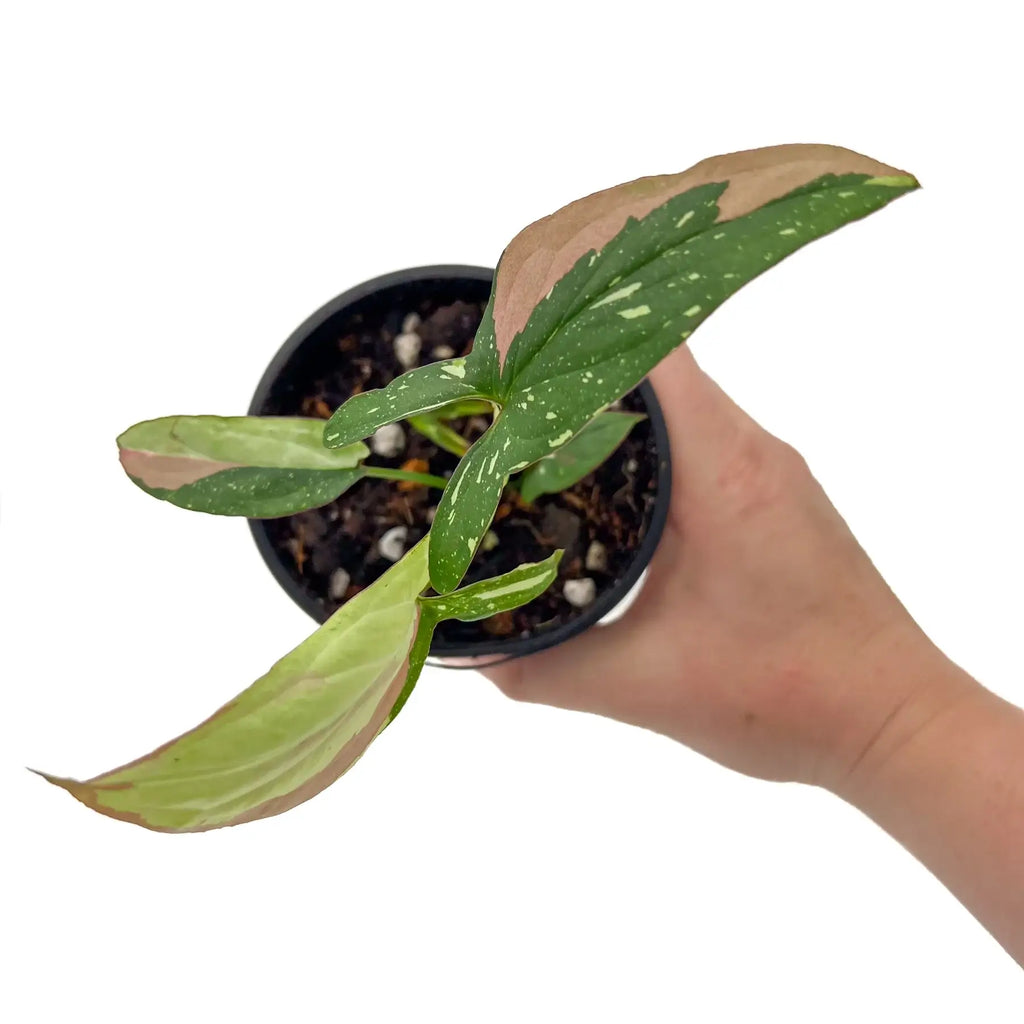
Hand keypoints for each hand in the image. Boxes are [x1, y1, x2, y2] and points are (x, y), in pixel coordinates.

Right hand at [483, 344, 972, 789]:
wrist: (893, 721)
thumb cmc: (790, 698)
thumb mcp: (647, 686)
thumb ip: (545, 669)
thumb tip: (475, 652)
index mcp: (723, 470)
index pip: (649, 350)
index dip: (575, 334)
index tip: (510, 350)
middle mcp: (753, 449)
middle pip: (657, 363)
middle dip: (578, 367)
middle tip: (504, 394)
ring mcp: (770, 468)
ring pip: (680, 400)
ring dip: (614, 405)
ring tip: (539, 433)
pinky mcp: (775, 494)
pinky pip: (702, 437)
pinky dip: (648, 440)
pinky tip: (605, 483)